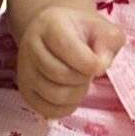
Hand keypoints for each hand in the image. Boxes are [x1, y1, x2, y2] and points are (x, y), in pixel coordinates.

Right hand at [16, 6, 123, 120]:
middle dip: (84, 78)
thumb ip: (110, 41)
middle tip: (89, 71)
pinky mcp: (25, 91)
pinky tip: (72, 93)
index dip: (89, 62)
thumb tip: (101, 65)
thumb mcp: (101, 28)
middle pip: (61, 74)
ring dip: (77, 93)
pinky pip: (49, 110)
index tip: (99, 64)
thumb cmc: (81, 32)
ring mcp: (24, 70)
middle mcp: (31, 46)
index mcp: (50, 25)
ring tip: (81, 81)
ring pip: (55, 95)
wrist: (55, 35)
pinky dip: (67, 107)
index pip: (66, 47)